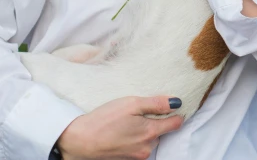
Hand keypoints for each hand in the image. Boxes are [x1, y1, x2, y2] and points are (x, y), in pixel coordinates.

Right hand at [57, 96, 182, 159]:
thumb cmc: (104, 120)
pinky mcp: (128, 159)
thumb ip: (156, 103)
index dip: (175, 112)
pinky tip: (122, 132)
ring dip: (144, 131)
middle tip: (138, 112)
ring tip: (127, 122)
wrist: (80, 141)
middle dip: (156, 121)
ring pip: (150, 140)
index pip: (176, 123)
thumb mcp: (131, 103)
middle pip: (163, 131)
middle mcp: (148, 147)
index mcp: (151, 132)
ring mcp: (138, 156)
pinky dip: (135, 139)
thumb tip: (177, 102)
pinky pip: (139, 147)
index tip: (167, 106)